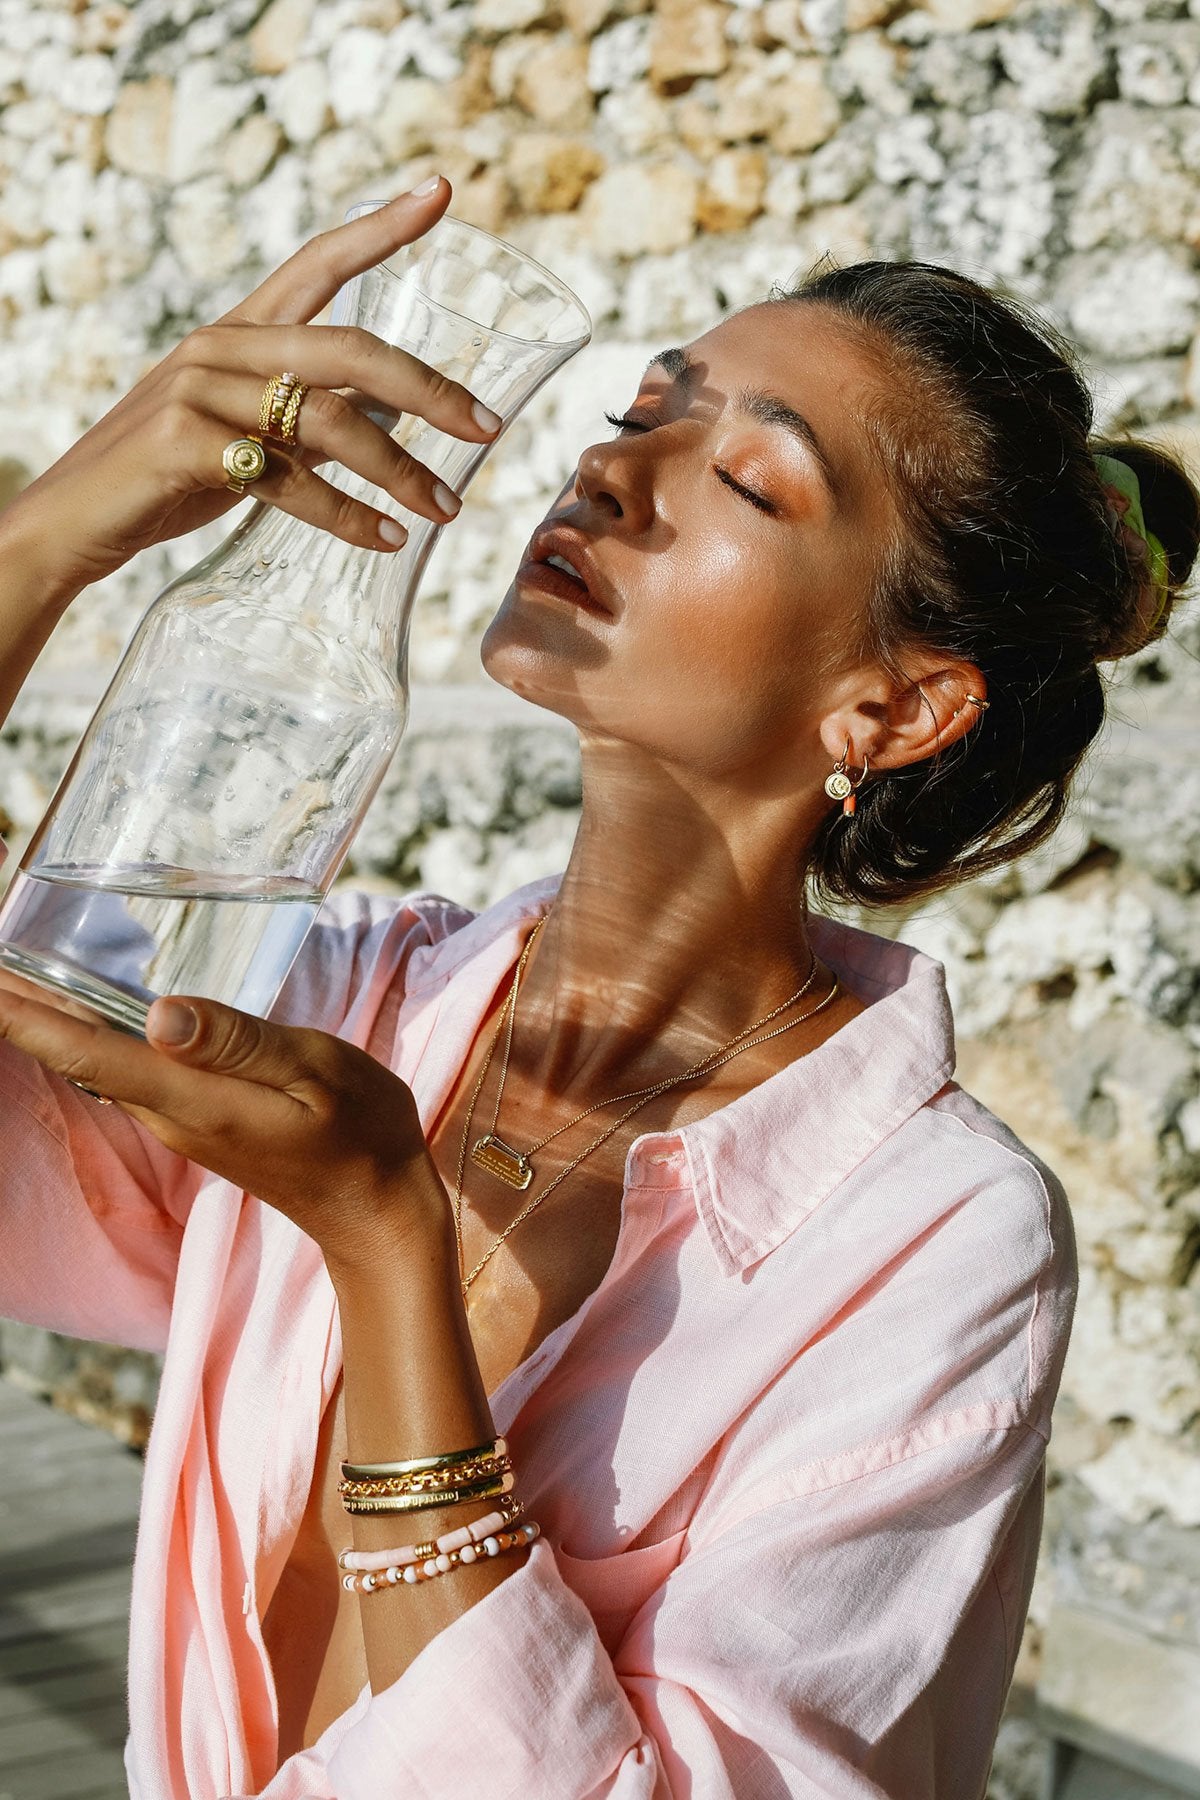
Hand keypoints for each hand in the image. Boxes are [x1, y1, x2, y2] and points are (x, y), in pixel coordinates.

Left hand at [0, 975, 450, 1276]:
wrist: (374, 1209)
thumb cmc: (361, 1134)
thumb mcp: (318, 1072)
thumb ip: (240, 1042)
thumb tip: (159, 1014)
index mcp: (194, 1100)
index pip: (86, 1050)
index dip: (22, 1014)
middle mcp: (169, 1115)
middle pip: (74, 1053)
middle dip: (20, 1007)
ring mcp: (177, 1122)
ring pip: (93, 1061)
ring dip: (48, 1017)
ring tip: (12, 969)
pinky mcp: (192, 1120)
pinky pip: (122, 1069)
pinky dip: (88, 1032)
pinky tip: (81, 1004)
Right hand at [2, 176, 499, 598]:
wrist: (77, 519)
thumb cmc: (168, 476)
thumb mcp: (249, 436)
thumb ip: (314, 420)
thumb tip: (392, 422)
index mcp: (241, 332)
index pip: (319, 262)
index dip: (381, 227)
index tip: (441, 194)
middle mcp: (221, 346)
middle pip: (351, 349)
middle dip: (431, 389)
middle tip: (488, 427)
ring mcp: (199, 389)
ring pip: (331, 420)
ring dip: (400, 472)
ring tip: (443, 511)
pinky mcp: (185, 442)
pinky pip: (290, 478)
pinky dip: (345, 514)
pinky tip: (383, 538)